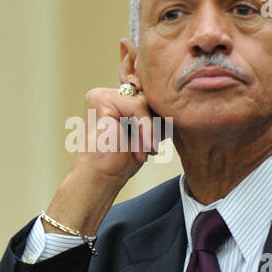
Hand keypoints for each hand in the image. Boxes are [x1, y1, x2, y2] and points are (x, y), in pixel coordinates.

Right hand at [41, 83, 165, 237]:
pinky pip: (138, 106)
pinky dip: (145, 129)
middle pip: (147, 97)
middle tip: (149, 150)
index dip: (155, 121)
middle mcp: (104, 93)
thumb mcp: (143, 133)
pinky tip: (141, 149)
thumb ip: (153, 115)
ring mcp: (101, 95)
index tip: (151, 145)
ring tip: (144, 152)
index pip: (146, 97)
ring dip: (150, 131)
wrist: (99, 178)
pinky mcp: (103, 100)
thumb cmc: (119, 160)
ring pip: (144, 102)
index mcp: (111, 100)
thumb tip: (172, 105)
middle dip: (153, 126)